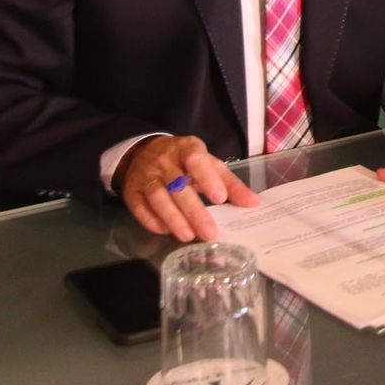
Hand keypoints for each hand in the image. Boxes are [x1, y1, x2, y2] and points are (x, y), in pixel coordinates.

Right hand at [119, 135, 259, 241]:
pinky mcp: (131, 191)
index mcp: (186, 148)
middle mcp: (164, 160)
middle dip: (194, 211)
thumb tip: (253, 203)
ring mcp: (146, 176)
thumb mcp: (210, 164)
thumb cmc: (186, 162)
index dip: (207, 178)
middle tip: (209, 232)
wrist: (143, 153)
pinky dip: (154, 222)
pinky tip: (167, 232)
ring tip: (189, 236)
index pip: (195, 159)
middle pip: (178, 186)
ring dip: (174, 219)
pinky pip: (140, 208)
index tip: (220, 198)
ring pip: (158, 198)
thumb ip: (230, 183)